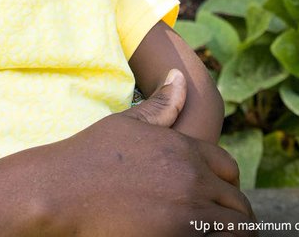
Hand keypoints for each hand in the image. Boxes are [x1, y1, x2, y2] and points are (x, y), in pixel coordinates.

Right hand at [0, 69, 254, 235]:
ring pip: (234, 230)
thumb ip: (160, 105)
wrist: (61, 191)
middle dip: (230, 214)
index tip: (214, 197)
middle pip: (237, 204)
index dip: (225, 184)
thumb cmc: (88, 156)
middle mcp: (192, 179)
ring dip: (224, 233)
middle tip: (214, 225)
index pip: (228, 169)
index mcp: (184, 148)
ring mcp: (186, 212)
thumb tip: (181, 77)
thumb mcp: (126, 124)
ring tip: (208, 235)